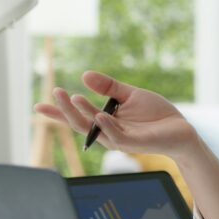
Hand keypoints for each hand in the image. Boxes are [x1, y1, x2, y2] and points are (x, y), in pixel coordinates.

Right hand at [34, 70, 197, 156]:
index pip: (76, 117)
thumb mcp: (130, 95)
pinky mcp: (134, 143)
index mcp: (104, 121)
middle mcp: (108, 132)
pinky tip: (99, 115)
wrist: (180, 128)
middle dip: (65, 110)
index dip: (57, 113)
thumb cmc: (155, 114)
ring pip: (95, 129)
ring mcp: (120, 139)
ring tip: (73, 97)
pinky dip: (107, 126)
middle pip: (80, 123)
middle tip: (55, 93)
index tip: (38, 106)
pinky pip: (117, 136)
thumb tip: (85, 75)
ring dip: (83, 114)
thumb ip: (109, 87)